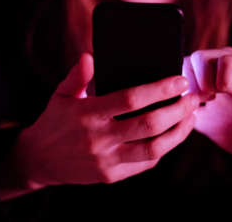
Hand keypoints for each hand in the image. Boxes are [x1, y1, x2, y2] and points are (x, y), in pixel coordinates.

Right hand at [15, 53, 199, 187]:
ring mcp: (107, 160)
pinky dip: (164, 148)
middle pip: (149, 124)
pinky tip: (173, 134)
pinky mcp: (111, 176)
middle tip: (192, 97)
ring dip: (178, 132)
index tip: (179, 81)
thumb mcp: (61, 94)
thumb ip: (77, 75)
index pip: (131, 99)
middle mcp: (100, 138)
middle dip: (178, 109)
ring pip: (153, 148)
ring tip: (191, 117)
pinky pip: (145, 163)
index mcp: (88, 114)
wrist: (39, 160)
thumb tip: (90, 55)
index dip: (159, 89)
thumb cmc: (54, 122)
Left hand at [183, 47, 231, 158]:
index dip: (183, 85)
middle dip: (192, 85)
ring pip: (203, 57)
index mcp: (212, 72)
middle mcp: (225, 62)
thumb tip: (168, 96)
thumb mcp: (202, 120)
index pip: (184, 64)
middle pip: (191, 58)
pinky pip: (227, 61)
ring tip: (219, 98)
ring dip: (205, 84)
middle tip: (206, 102)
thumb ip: (185, 105)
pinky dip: (224, 82)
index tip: (193, 104)